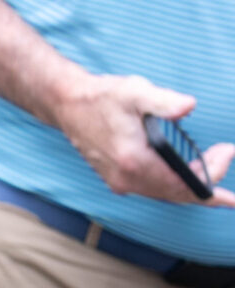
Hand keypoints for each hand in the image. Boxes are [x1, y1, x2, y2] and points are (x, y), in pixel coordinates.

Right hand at [50, 71, 234, 205]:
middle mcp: (127, 179)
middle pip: (178, 195)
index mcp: (134, 162)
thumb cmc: (102, 97)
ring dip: (193, 185)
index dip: (212, 174)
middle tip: (227, 156)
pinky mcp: (117, 179)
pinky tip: (188, 177)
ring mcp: (120, 182)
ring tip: (216, 167)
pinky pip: (155, 191)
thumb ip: (164, 101)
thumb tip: (189, 106)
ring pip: (167, 195)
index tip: (227, 152)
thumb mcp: (135, 92)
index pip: (184, 184)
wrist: (68, 104)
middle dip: (209, 181)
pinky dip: (176, 187)